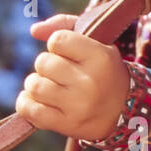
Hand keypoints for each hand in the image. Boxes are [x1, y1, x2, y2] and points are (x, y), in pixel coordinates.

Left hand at [16, 15, 129, 140]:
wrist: (125, 112)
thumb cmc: (103, 71)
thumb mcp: (95, 43)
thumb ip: (65, 26)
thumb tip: (33, 30)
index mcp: (100, 57)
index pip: (57, 40)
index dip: (57, 45)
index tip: (68, 53)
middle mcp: (90, 82)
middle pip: (43, 63)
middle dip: (46, 66)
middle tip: (59, 73)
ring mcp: (79, 106)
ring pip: (34, 86)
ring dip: (36, 84)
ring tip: (49, 87)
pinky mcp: (68, 125)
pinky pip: (31, 111)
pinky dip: (26, 104)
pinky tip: (36, 101)